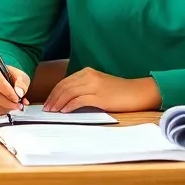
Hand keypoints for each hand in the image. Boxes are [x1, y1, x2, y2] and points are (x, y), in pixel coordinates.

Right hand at [0, 61, 28, 117]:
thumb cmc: (8, 78)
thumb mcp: (19, 76)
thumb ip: (22, 82)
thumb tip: (19, 92)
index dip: (8, 92)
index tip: (17, 98)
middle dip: (6, 103)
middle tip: (16, 105)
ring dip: (1, 109)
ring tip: (10, 107)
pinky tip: (1, 110)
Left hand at [43, 69, 160, 112]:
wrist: (138, 92)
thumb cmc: (120, 92)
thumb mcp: (99, 85)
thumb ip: (84, 88)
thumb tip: (67, 100)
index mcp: (88, 72)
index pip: (65, 82)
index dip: (54, 92)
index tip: (48, 102)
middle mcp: (89, 76)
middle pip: (64, 86)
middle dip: (53, 98)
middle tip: (46, 109)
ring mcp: (94, 86)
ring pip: (69, 93)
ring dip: (58, 103)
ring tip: (53, 112)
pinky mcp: (100, 97)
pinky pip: (79, 100)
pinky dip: (69, 106)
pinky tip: (64, 112)